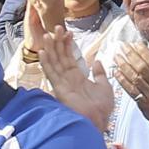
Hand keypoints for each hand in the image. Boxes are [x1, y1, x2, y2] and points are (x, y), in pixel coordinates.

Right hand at [25, 0, 114, 126]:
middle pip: (60, 57)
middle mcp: (68, 79)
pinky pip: (51, 73)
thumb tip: (97, 61)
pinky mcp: (60, 89)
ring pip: (54, 62)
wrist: (99, 121)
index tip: (68, 32)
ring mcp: (63, 83)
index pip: (69, 57)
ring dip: (51, 49)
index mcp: (77, 78)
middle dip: (58, 42)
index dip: (68, 45)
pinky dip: (46, 62)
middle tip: (57, 27)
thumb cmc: (102, 108)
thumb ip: (99, 73)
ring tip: (48, 35)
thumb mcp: (105, 86)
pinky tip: (43, 52)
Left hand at [110, 37, 148, 129]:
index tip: (135, 44)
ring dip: (124, 66)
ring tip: (116, 56)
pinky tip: (116, 72)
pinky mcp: (143, 103)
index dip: (143, 51)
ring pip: (136, 78)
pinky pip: (131, 90)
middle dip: (130, 55)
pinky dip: (122, 80)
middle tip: (122, 46)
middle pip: (143, 68)